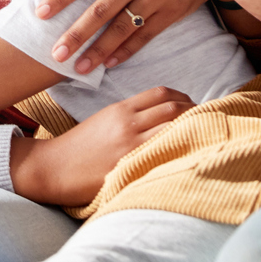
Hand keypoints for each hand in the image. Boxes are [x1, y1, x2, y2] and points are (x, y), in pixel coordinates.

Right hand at [7, 86, 193, 205]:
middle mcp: (128, 123)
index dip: (184, 98)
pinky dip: (181, 151)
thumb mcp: (102, 122)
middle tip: (209, 121)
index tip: (195, 106)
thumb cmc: (76, 148)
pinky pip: (163, 154)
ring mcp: (130, 145)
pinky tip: (191, 157)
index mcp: (121, 109)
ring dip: (194, 131)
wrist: (51, 168)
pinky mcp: (129, 167)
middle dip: (196, 113)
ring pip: (173, 128)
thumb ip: (128, 117)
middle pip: (173, 109)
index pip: (162, 94)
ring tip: (205, 138)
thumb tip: (156, 120)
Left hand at [35, 0, 218, 74]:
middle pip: (101, 10)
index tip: (41, 13)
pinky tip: (110, 63)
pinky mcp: (172, 12)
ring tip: (79, 67)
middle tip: (56, 53)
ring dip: (99, 50)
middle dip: (76, 34)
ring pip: (122, 28)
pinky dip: (127, 51)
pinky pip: (146, 36)